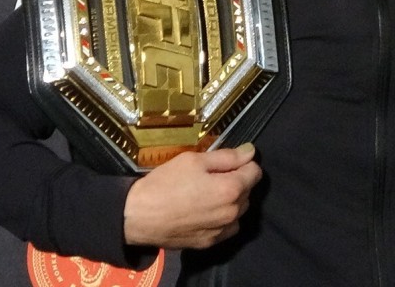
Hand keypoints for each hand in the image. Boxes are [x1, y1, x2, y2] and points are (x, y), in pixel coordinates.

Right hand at [122, 142, 261, 249]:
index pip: (255, 172)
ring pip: (239, 210)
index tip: (228, 161)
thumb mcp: (194, 160)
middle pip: (248, 191)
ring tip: (208, 193)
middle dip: (237, 180)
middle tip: (212, 176)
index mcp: (231, 189)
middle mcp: (232, 212)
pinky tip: (206, 211)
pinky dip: (223, 218)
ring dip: (232, 200)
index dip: (244, 162)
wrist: (139, 216)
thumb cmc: (166, 183)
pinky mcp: (211, 242)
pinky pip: (227, 227)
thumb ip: (227, 156)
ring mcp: (222, 230)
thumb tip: (251, 152)